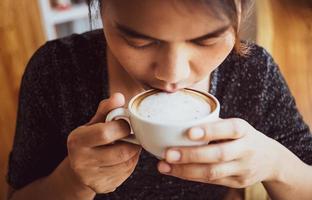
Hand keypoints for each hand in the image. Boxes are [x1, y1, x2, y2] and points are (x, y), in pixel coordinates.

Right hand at [67, 93, 141, 193]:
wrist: (78, 170)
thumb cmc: (89, 140)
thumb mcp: (93, 123)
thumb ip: (106, 109)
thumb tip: (119, 96)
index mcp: (77, 141)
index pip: (106, 133)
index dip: (122, 126)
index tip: (126, 123)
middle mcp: (81, 162)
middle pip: (121, 151)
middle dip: (132, 141)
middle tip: (132, 135)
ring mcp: (92, 178)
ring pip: (127, 163)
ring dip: (134, 151)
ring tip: (128, 144)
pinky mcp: (103, 187)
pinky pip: (127, 173)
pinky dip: (131, 162)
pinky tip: (124, 156)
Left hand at [157, 118, 283, 187]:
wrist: (270, 159)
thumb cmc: (243, 137)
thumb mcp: (236, 126)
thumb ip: (213, 124)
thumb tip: (179, 120)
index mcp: (244, 130)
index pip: (229, 129)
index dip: (209, 131)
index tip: (189, 132)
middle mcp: (246, 149)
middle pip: (219, 155)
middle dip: (191, 155)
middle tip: (168, 154)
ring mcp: (243, 169)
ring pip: (213, 172)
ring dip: (185, 170)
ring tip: (164, 166)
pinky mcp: (238, 182)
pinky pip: (211, 181)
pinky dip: (191, 176)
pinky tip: (175, 172)